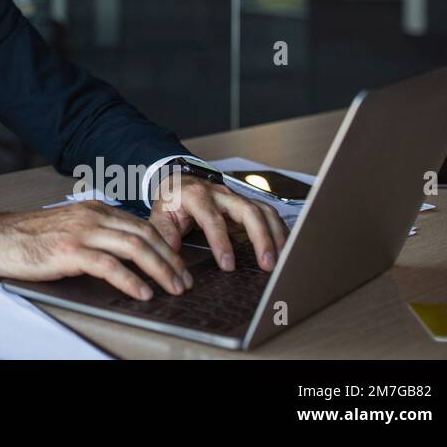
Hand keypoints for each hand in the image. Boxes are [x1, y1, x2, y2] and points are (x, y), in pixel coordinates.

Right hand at [0, 201, 195, 300]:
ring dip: (159, 270)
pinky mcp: (70, 251)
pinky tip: (142, 292)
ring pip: (134, 247)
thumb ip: (95, 233)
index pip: (142, 225)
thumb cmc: (31, 237)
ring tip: (172, 288)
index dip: (166, 246)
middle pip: (145, 234)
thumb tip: (125, 253)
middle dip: (171, 260)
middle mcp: (92, 216)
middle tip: (184, 280)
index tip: (178, 265)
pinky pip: (109, 265)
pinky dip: (131, 280)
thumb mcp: (69, 227)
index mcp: (94, 209)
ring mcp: (81, 232)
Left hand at [147, 173, 289, 273]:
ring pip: (264, 211)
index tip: (228, 265)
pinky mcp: (248, 204)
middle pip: (248, 211)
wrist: (180, 180)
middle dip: (261, 238)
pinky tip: (286, 250)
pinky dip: (280, 232)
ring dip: (276, 236)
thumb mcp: (160, 213)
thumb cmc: (172, 200)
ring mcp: (237, 198)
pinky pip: (269, 215)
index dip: (221, 242)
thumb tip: (171, 251)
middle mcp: (221, 194)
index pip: (212, 219)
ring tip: (282, 261)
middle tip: (267, 264)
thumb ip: (164, 232)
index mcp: (197, 196)